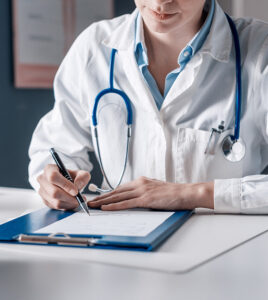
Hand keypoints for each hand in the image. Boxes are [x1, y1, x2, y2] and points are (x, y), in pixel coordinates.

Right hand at [37, 164, 90, 209]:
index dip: (65, 185)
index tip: (76, 191)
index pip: (53, 177)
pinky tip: (72, 203)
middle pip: (54, 192)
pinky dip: (66, 206)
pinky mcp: (45, 200)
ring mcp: (42, 191)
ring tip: (78, 201)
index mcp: (49, 169)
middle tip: (79, 199)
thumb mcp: (80, 173)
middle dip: (69, 198)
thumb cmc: (71, 176)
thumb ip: (82, 177)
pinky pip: (56, 207)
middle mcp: (42, 179)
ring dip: (69, 203)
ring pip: (55, 202)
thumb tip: (77, 186)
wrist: (66, 182)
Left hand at [89, 177, 213, 210]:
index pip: (120, 188)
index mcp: (141, 181)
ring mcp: (142, 191)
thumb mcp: (156, 189)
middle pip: (116, 191)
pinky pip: (126, 203)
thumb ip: (144, 192)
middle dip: (101, 197)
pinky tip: (105, 208)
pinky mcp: (146, 199)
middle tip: (89, 202)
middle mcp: (139, 184)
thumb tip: (135, 199)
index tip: (98, 198)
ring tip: (92, 206)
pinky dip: (114, 206)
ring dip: (103, 202)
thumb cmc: (173, 193)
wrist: (186, 192)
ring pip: (118, 196)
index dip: (108, 194)